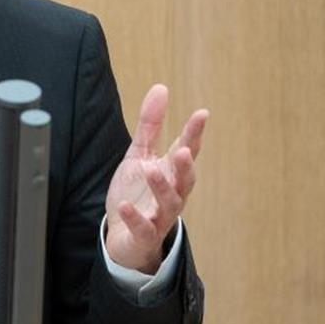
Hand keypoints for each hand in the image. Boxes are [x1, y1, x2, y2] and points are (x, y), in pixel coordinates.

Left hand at [105, 84, 208, 273]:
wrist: (122, 235)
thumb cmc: (137, 193)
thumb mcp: (140, 155)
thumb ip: (151, 125)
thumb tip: (161, 88)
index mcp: (172, 173)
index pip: (187, 151)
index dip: (195, 134)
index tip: (202, 114)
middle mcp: (172, 194)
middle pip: (185, 180)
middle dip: (186, 166)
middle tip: (184, 150)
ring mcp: (160, 216)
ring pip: (169, 204)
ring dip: (162, 188)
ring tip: (151, 170)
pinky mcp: (144, 234)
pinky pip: (143, 228)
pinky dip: (135, 218)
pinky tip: (125, 206)